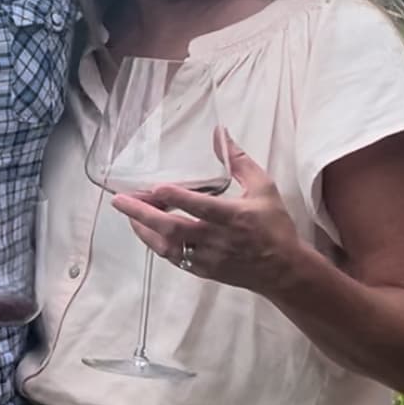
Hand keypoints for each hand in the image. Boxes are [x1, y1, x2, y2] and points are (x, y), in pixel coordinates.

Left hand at [112, 134, 302, 296]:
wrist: (284, 270)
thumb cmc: (274, 226)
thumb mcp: (264, 188)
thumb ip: (240, 161)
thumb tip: (220, 133)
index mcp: (234, 217)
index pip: (201, 207)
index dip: (176, 197)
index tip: (156, 187)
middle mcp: (217, 239)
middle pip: (173, 229)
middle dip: (143, 214)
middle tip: (119, 200)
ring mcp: (207, 258)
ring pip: (167, 246)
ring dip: (143, 230)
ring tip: (127, 212)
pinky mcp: (202, 271)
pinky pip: (173, 258)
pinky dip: (156, 243)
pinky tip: (146, 230)